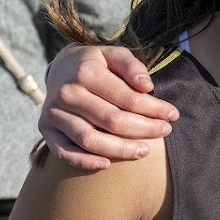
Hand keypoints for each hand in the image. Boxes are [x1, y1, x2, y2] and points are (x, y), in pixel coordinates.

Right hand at [37, 45, 178, 169]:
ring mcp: (54, 113)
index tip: (173, 114)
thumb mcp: (115, 54)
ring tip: (144, 151)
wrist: (61, 68)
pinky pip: (64, 151)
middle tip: (165, 131)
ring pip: (90, 139)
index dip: (154, 109)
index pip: (128, 98)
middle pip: (112, 121)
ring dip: (120, 150)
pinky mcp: (46, 129)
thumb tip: (147, 86)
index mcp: (86, 73)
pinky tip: (107, 164)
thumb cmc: (96, 63)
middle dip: (144, 129)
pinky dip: (84, 161)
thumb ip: (132, 66)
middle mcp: (67, 94)